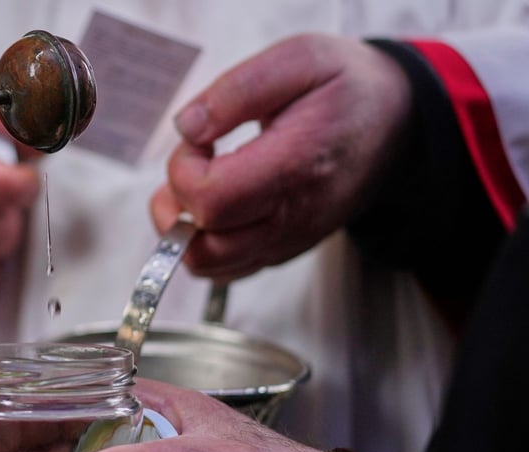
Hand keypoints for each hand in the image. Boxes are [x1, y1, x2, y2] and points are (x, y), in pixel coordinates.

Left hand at [151, 34, 412, 280]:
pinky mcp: (280, 250)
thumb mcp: (299, 60)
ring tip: (196, 184)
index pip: (210, 200)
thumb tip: (187, 127)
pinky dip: (202, 242)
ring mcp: (286, 241)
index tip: (199, 139)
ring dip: (182, 229)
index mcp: (294, 167)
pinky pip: (225, 268)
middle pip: (201, 246)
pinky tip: (212, 203)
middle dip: (177, 202)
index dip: (183, 170)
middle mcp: (291, 218)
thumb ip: (237, 90)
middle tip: (196, 161)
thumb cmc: (347, 89)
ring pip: (207, 266)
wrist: (396, 123)